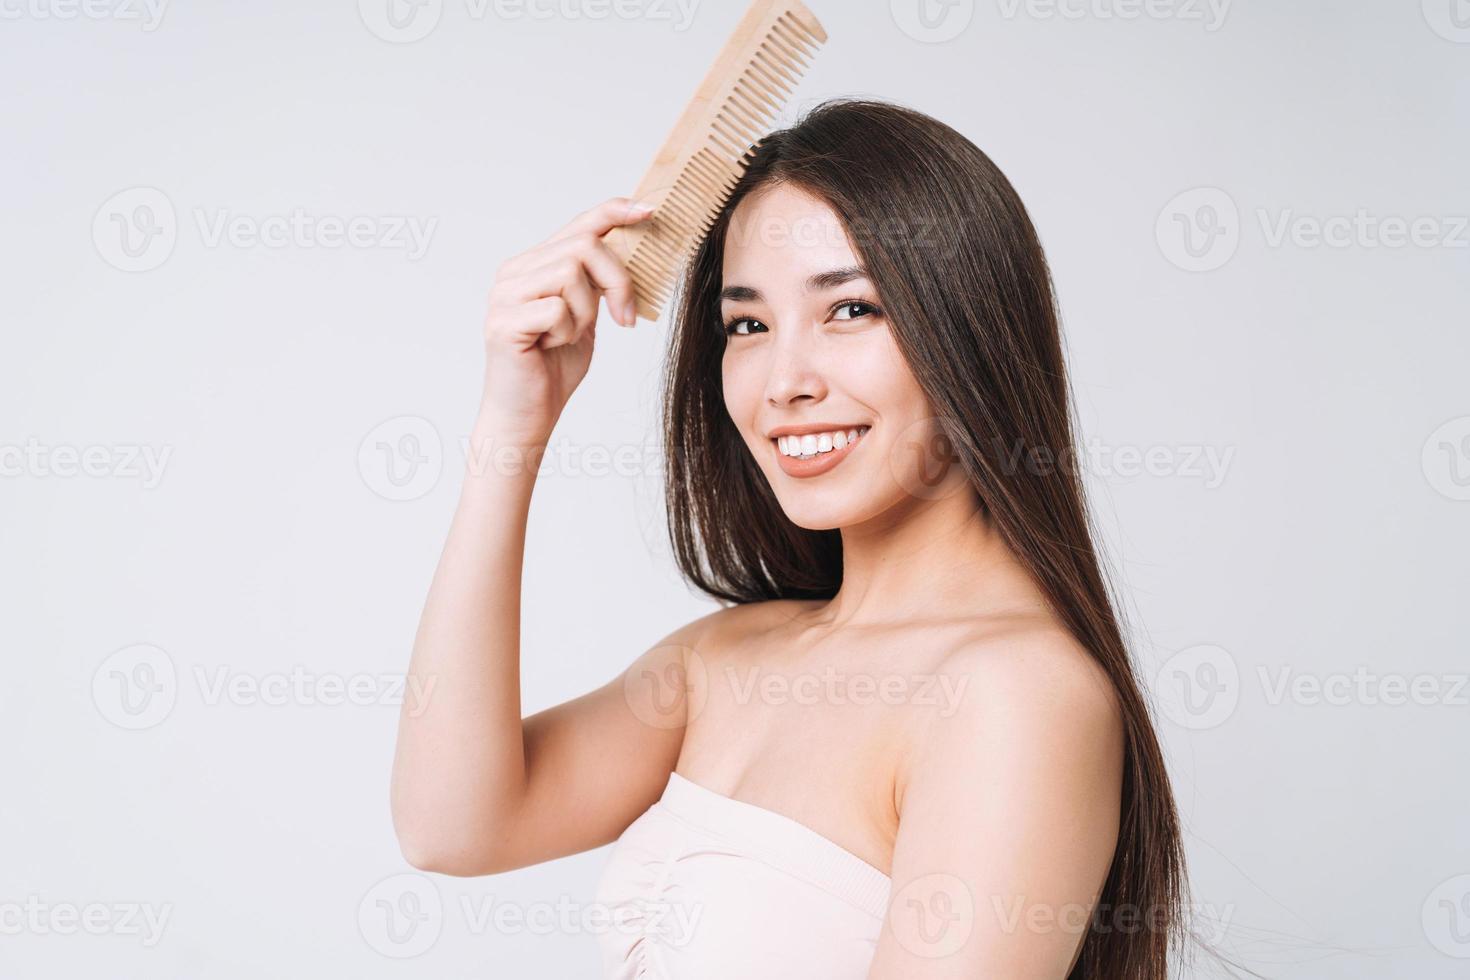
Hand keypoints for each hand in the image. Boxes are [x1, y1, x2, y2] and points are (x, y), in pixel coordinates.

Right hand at [477, 196, 652, 441]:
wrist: (527, 415)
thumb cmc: (554, 368)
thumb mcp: (585, 315)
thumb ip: (596, 283)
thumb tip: (632, 250)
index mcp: (533, 265)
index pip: (578, 225)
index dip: (614, 212)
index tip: (647, 211)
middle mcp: (514, 273)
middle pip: (583, 247)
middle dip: (617, 281)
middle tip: (625, 318)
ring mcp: (504, 295)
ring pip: (571, 274)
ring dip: (586, 313)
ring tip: (570, 336)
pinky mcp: (503, 322)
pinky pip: (557, 309)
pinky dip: (567, 332)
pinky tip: (550, 347)